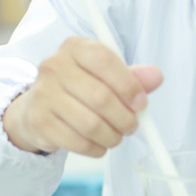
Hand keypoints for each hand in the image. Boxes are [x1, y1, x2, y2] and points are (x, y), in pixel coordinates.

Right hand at [2, 37, 162, 156]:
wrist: (38, 107)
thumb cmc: (80, 87)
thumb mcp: (106, 75)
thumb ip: (133, 76)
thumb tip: (156, 77)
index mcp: (75, 47)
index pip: (105, 61)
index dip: (128, 85)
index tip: (141, 103)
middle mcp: (54, 66)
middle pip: (100, 97)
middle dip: (124, 117)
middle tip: (132, 126)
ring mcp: (43, 94)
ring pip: (90, 124)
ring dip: (112, 136)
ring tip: (117, 136)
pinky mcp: (39, 122)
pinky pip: (77, 142)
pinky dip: (96, 148)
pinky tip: (100, 144)